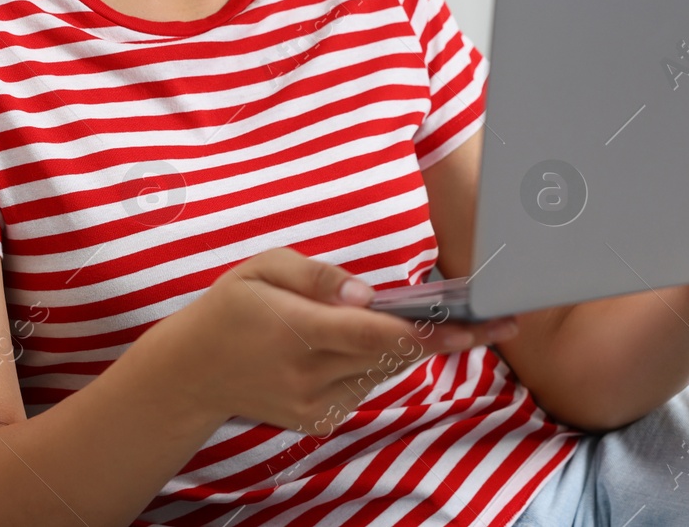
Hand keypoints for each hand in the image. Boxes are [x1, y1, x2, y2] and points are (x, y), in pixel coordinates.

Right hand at [143, 247, 518, 433]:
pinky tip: (365, 342)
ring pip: (386, 372)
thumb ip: (318, 275)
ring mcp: (316, 406)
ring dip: (409, 346)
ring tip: (430, 320)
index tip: (476, 326)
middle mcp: (312, 377)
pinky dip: (379, 363)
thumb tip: (367, 292)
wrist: (192, 372)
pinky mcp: (319, 421)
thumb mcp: (264, 268)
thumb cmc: (231, 307)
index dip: (433, 330)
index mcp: (299, 333)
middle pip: (396, 357)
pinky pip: (366, 387)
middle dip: (445, 337)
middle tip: (495, 321)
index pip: (380, 334)